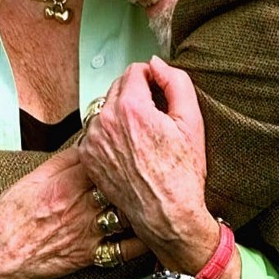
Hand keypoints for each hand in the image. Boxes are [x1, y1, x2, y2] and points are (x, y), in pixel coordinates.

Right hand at [0, 145, 147, 278]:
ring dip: (149, 202)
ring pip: (130, 212)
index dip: (125, 144)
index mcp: (67, 180)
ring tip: (164, 193)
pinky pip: (127, 249)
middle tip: (161, 162)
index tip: (139, 136)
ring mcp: (89, 230)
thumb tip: (88, 142)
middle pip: (124, 181)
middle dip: (144, 170)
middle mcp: (81, 204)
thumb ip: (65, 160)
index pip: (106, 155)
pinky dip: (144, 238)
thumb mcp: (35, 177)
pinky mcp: (90, 255)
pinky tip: (156, 228)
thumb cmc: (9, 215)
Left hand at [78, 57, 216, 272]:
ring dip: (121, 112)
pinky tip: (128, 148)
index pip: (135, 70)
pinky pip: (96, 130)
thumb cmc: (182, 174)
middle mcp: (106, 120)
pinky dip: (110, 133)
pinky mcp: (87, 156)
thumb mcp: (191, 121)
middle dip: (137, 94)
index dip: (152, 78)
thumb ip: (175, 82)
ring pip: (106, 108)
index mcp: (130, 107)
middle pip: (118, 86)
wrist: (167, 215)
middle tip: (156, 117)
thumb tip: (157, 64)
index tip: (161, 93)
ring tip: (143, 135)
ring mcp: (93, 140)